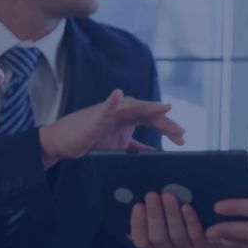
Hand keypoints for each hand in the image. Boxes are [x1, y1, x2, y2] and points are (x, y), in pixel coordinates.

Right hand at [38, 89, 184, 167]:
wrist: (65, 143)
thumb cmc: (91, 140)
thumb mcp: (120, 146)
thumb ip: (137, 147)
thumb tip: (155, 153)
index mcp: (130, 118)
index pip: (154, 121)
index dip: (168, 129)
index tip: (182, 141)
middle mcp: (123, 111)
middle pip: (149, 114)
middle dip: (166, 123)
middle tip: (181, 134)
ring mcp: (110, 111)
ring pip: (134, 107)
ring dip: (150, 108)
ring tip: (166, 107)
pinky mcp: (96, 116)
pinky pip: (106, 106)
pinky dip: (112, 100)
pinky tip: (118, 93)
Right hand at [129, 192, 247, 247]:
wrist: (225, 239)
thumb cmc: (194, 226)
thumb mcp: (174, 224)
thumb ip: (158, 218)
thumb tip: (138, 202)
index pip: (142, 242)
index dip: (137, 224)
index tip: (137, 205)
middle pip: (157, 238)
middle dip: (153, 215)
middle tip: (152, 195)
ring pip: (175, 236)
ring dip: (170, 214)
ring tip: (168, 196)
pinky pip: (195, 235)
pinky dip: (190, 220)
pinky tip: (187, 206)